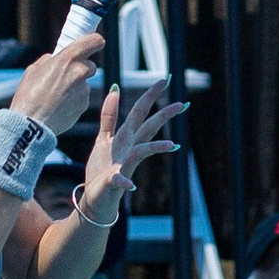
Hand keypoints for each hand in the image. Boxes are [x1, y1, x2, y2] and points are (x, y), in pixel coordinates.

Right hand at [8, 25, 105, 137]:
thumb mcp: (33, 70)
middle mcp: (80, 72)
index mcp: (68, 58)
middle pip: (91, 65)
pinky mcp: (84, 106)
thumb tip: (55, 58)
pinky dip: (73, 100)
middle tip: (64, 76)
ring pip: (84, 83)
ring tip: (56, 96)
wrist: (30, 125)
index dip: (94, 41)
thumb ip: (48, 61)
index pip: (94, 41)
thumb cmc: (28, 96)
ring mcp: (84, 90)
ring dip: (75, 87)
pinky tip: (58, 106)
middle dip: (80, 68)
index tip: (92, 44)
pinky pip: (81, 98)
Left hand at [75, 82, 188, 221]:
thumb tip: (115, 88)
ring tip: (172, 146)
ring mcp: (123, 166)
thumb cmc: (102, 169)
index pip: (140, 112)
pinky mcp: (113, 182)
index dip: (150, 96)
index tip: (164, 80)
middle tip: (182, 105)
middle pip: (147, 129)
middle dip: (163, 117)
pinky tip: (130, 185)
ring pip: (141, 153)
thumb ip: (109, 115)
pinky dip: (124, 182)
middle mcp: (128, 150)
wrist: (96, 198)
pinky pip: (119, 181)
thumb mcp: (104, 138)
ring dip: (155, 148)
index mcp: (125, 137)